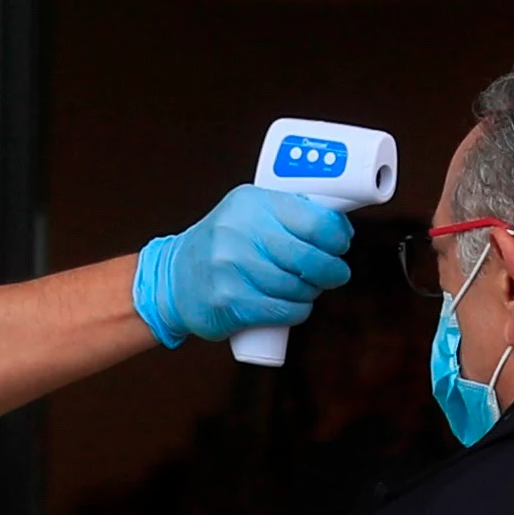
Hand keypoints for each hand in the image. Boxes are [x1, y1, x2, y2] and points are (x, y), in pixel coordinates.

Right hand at [132, 183, 355, 348]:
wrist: (173, 279)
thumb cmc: (223, 246)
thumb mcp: (248, 214)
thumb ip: (287, 214)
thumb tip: (340, 226)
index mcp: (252, 203)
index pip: (316, 220)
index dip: (337, 236)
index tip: (340, 244)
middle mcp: (240, 232)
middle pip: (313, 258)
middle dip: (333, 270)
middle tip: (334, 273)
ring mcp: (233, 268)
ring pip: (302, 287)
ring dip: (311, 292)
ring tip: (302, 287)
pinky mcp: (232, 301)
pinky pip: (287, 310)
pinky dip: (298, 311)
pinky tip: (291, 304)